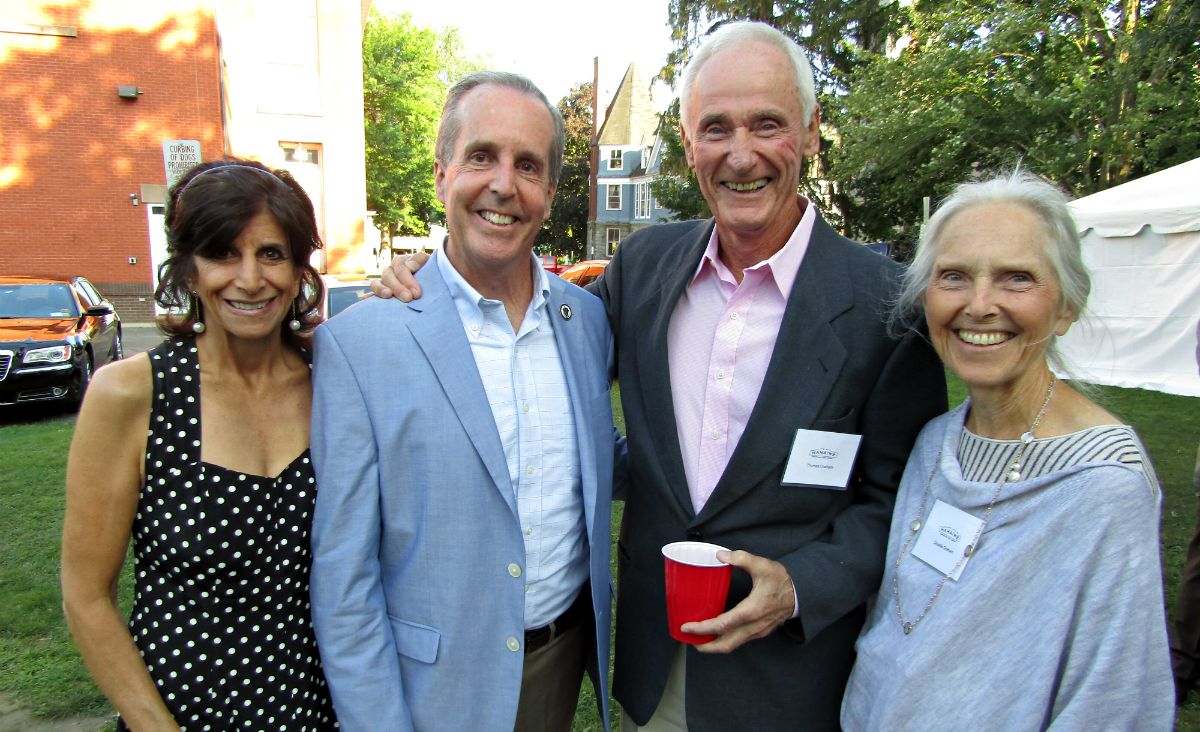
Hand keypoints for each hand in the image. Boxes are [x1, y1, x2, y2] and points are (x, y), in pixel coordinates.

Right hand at [370, 252, 429, 300]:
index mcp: (400, 262)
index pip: (401, 269)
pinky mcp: (381, 294)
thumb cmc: (430, 273)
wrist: (431, 284)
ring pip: (376, 284)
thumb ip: (420, 260)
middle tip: (408, 298)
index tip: (417, 293)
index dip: (408, 280)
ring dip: (380, 290)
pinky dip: (369, 297)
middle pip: (388, 277)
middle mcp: (390, 271)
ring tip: (388, 296)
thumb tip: (409, 266)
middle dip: (398, 288)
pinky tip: (366, 300)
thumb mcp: (428, 263)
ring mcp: (384, 283)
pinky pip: (371, 295)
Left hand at [681, 550, 795, 653]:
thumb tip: (720, 555)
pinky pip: (739, 640)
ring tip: (699, 638)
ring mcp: (757, 631)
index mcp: (752, 610)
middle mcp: (754, 626)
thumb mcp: (762, 565)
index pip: (722, 625)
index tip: (687, 627)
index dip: (703, 628)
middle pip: (725, 644)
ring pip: (733, 645)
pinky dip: (725, 640)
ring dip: (714, 644)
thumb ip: (741, 558)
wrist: (801, 594)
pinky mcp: (759, 632)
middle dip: (705, 646)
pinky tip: (717, 632)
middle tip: (689, 639)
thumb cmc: (782, 580)